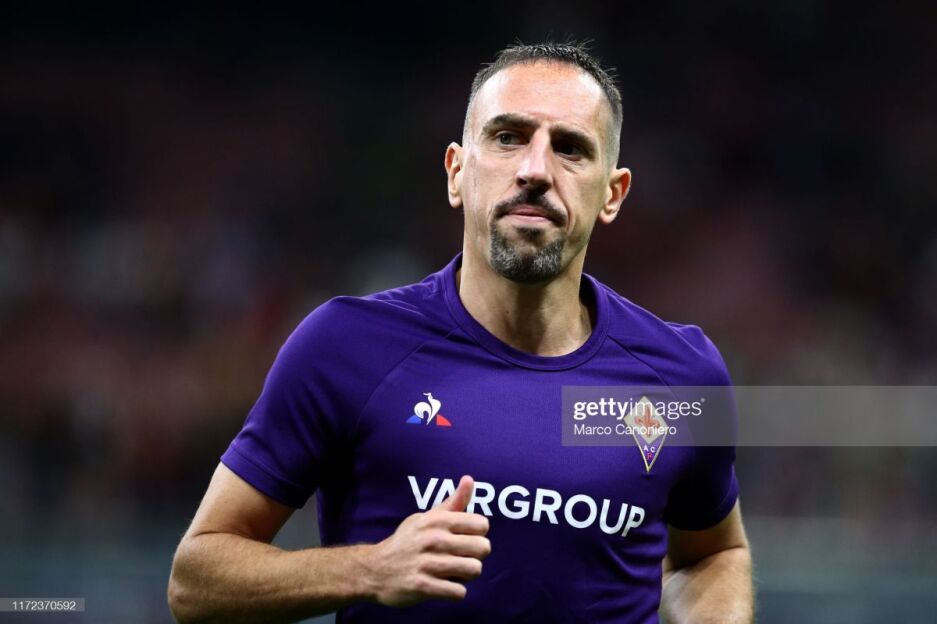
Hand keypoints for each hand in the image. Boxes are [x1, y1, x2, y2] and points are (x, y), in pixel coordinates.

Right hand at [368, 475, 490, 607]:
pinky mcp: (423, 586)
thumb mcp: (426, 518)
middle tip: (462, 558)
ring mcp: (427, 563)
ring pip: (474, 570)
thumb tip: (469, 479)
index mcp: (437, 520)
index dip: (479, 534)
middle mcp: (433, 539)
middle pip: (483, 548)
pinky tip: (444, 586)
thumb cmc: (407, 541)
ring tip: (454, 573)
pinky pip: (458, 592)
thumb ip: (452, 503)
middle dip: (477, 556)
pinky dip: (455, 592)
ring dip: (467, 575)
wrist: (374, 569)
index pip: (481, 524)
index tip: (466, 539)